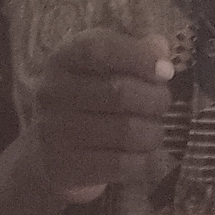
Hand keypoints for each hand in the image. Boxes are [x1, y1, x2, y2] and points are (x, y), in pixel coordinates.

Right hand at [20, 29, 176, 203]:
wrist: (47, 156)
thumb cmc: (86, 103)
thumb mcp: (103, 70)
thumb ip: (132, 54)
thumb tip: (160, 46)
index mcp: (62, 59)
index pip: (99, 49)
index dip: (138, 57)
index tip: (166, 70)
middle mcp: (52, 92)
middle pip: (119, 92)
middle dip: (155, 99)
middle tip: (163, 104)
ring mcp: (54, 132)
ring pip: (126, 131)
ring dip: (153, 133)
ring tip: (154, 132)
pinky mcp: (64, 168)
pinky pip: (121, 165)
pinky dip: (144, 162)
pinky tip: (145, 157)